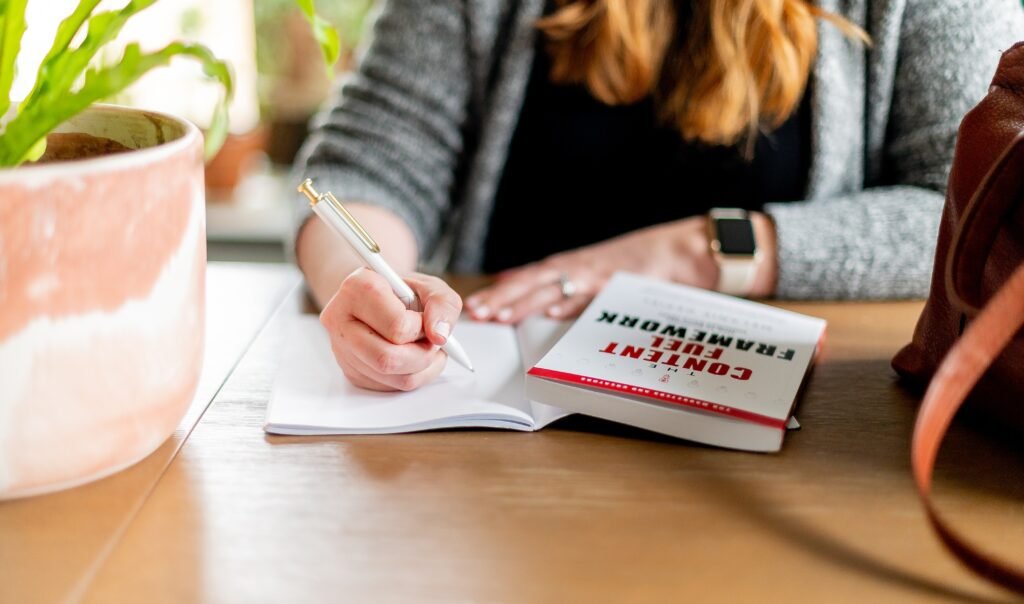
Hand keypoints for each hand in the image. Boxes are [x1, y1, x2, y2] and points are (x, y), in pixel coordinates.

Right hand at [320, 268, 462, 390]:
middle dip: (422, 355)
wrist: (382, 300)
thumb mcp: (431, 287)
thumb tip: (439, 335)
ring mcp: (341, 348)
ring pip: (389, 376)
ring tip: (427, 348)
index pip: (396, 325)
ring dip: (421, 368)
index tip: (423, 319)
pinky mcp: (350, 370)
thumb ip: (442, 304)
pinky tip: (414, 358)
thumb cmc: (404, 292)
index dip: (420, 327)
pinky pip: (388, 386)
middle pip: (387, 358)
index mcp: (356, 288)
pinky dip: (412, 376)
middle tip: (432, 342)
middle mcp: (339, 318)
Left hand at [465, 213, 776, 323]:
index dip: (505, 292)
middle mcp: (583, 266)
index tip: (479, 304)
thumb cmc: (650, 268)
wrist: (689, 249)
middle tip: (475, 312)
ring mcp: (600, 273)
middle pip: (534, 282)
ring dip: (525, 301)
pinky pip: (592, 293)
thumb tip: (549, 308)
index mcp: (578, 266)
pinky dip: (571, 301)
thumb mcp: (607, 278)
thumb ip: (579, 293)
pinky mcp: (621, 281)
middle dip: (503, 298)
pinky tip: (550, 310)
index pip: (533, 278)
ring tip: (498, 314)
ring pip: (554, 287)